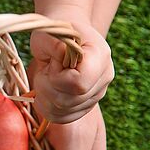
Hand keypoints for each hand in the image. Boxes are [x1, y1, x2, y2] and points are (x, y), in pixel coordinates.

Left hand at [30, 7, 113, 123]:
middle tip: (47, 70)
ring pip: (63, 112)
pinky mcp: (85, 105)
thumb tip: (61, 58)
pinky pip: (63, 118)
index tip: (54, 63)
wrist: (65, 36)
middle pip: (68, 101)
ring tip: (47, 78)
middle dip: (47, 87)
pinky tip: (45, 93)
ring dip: (45, 97)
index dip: (58, 78)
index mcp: (100, 57)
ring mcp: (97, 94)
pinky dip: (48, 108)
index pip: (78, 84)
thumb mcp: (51, 32)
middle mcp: (104, 78)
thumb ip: (56, 44)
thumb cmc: (56, 31)